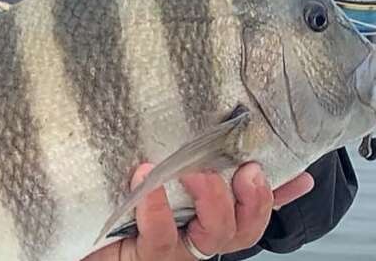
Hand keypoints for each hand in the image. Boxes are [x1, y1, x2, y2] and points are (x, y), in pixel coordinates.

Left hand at [80, 164, 315, 260]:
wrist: (73, 238)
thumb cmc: (104, 204)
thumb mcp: (143, 173)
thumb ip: (177, 157)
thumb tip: (205, 127)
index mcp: (199, 219)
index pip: (251, 208)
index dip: (279, 194)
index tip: (302, 172)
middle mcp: (192, 239)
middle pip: (243, 228)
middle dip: (253, 199)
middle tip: (246, 169)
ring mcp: (170, 251)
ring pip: (213, 236)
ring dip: (212, 200)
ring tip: (194, 171)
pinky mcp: (142, 257)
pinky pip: (161, 238)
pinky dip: (157, 208)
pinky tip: (146, 180)